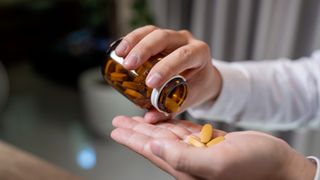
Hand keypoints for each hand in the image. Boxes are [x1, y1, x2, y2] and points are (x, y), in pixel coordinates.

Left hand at [111, 116, 316, 179]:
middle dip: (134, 131)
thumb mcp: (216, 164)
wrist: (277, 164)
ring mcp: (197, 150)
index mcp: (185, 166)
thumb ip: (182, 158)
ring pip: (165, 135)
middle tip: (118, 121)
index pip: (150, 150)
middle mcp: (187, 159)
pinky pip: (182, 130)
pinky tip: (162, 119)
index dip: (131, 139)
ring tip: (134, 119)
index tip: (116, 129)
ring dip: (148, 126)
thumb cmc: (253, 166)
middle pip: (153, 142)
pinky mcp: (208, 141)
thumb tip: (153, 147)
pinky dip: (169, 123)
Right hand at [115, 25, 221, 122]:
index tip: (150, 83)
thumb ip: (171, 109)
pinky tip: (121, 49)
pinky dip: (132, 38)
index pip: (183, 56)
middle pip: (164, 37)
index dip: (166, 67)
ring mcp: (173, 36)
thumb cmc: (198, 87)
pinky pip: (146, 32)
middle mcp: (187, 40)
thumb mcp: (189, 98)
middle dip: (145, 50)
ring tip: (120, 54)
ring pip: (153, 31)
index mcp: (199, 54)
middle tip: (129, 65)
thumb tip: (149, 118)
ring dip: (134, 41)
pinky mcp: (161, 36)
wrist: (204, 76)